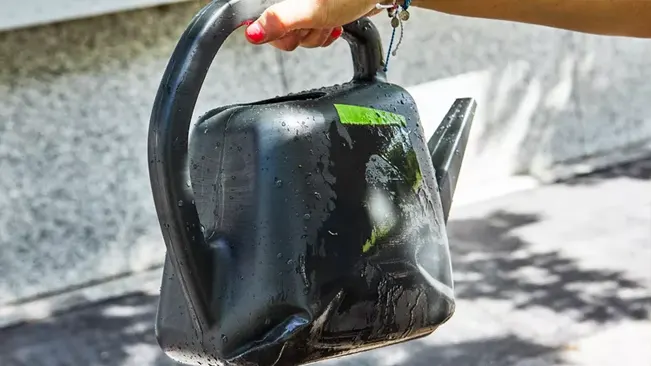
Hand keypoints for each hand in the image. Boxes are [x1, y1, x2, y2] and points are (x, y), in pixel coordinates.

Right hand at [244, 0, 382, 50]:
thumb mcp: (312, 10)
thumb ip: (279, 21)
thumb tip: (252, 33)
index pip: (260, 19)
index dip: (277, 30)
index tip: (295, 28)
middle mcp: (289, 0)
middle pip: (280, 30)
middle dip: (302, 33)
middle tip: (316, 22)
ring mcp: (303, 5)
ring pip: (298, 34)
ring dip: (317, 33)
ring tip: (329, 21)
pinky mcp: (317, 11)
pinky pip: (312, 32)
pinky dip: (324, 32)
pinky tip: (334, 24)